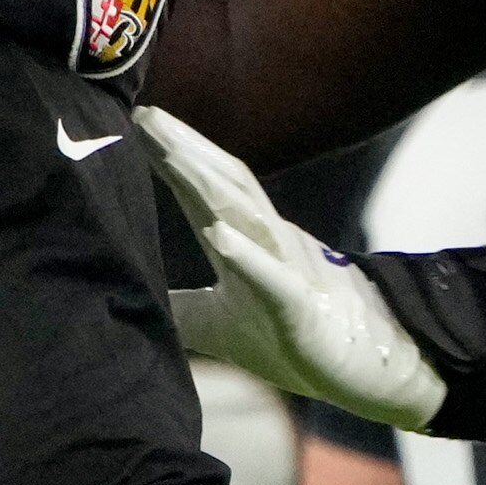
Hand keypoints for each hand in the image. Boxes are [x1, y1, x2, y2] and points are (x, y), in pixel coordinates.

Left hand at [135, 105, 446, 427]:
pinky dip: (246, 255)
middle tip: (145, 115)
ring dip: (207, 181)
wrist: (357, 369)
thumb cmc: (286, 341)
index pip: (203, 191)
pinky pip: (273, 277)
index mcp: (243, 243)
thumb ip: (179, 305)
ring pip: (245, 215)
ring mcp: (285, 269)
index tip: (138, 123)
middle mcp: (266, 243)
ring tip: (171, 152)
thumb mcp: (215, 323)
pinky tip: (218, 235)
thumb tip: (128, 297)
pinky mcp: (298, 306)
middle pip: (223, 185)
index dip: (172, 158)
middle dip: (185, 149)